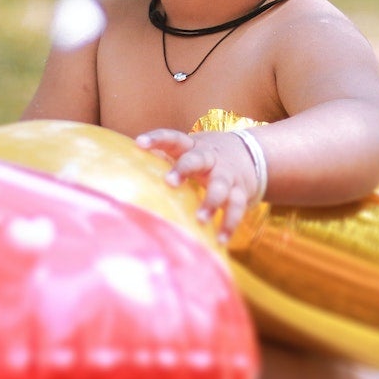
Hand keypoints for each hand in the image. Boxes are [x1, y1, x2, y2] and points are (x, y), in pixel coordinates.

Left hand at [136, 129, 259, 240]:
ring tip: (200, 219)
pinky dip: (229, 223)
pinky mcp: (240, 191)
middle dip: (185, 168)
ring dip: (211, 202)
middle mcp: (210, 158)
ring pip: (221, 186)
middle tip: (169, 182)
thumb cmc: (205, 157)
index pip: (172, 138)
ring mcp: (227, 175)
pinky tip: (221, 240)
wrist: (253, 154)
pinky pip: (237, 207)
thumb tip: (126, 166)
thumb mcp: (188, 150)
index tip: (139, 143)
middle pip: (198, 159)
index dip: (156, 139)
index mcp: (192, 146)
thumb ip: (164, 158)